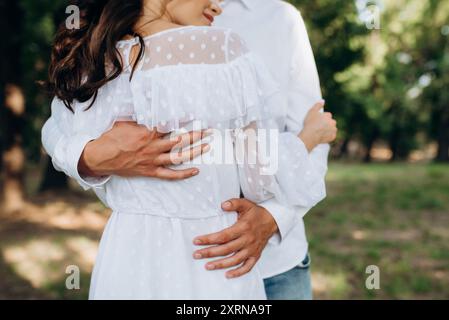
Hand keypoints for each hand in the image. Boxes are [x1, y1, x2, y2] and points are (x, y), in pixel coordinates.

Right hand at [78, 121, 209, 179]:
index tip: (197, 117)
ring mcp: (153, 160)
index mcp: (147, 132)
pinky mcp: (151, 171)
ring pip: (179, 156)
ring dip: (194, 151)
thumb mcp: (125, 122)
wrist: (100, 157)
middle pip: (180, 139)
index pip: (171, 124)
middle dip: (196, 134)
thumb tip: (149, 108)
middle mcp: (153, 146)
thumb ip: (141, 118)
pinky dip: (183, 174)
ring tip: (207, 146)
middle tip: (210, 131)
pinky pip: (170, 174)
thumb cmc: (111, 137)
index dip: (185, 120)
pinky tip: (196, 171)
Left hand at [193, 199, 277, 278]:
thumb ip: (234, 203)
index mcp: (243, 227)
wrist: (272, 221)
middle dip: (209, 253)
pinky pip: (247, 267)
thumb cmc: (256, 213)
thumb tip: (223, 205)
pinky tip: (227, 275)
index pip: (223, 236)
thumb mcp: (246, 204)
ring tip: (207, 266)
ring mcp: (252, 249)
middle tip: (196, 255)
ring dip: (220, 264)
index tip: (196, 241)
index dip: (209, 239)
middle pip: (226, 249)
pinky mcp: (256, 255)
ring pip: (235, 260)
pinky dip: (238, 272)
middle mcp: (247, 240)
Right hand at [298, 100, 337, 151]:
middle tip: (318, 127)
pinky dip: (328, 136)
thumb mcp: (312, 111)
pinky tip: (322, 136)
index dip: (322, 118)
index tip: (317, 121)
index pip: (327, 115)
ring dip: (328, 129)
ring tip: (320, 132)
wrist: (310, 136)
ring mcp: (333, 130)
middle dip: (326, 123)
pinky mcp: (332, 137)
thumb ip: (318, 105)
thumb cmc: (310, 123)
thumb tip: (323, 100)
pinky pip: (331, 136)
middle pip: (330, 122)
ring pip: (332, 128)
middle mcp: (333, 122)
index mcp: (328, 115)